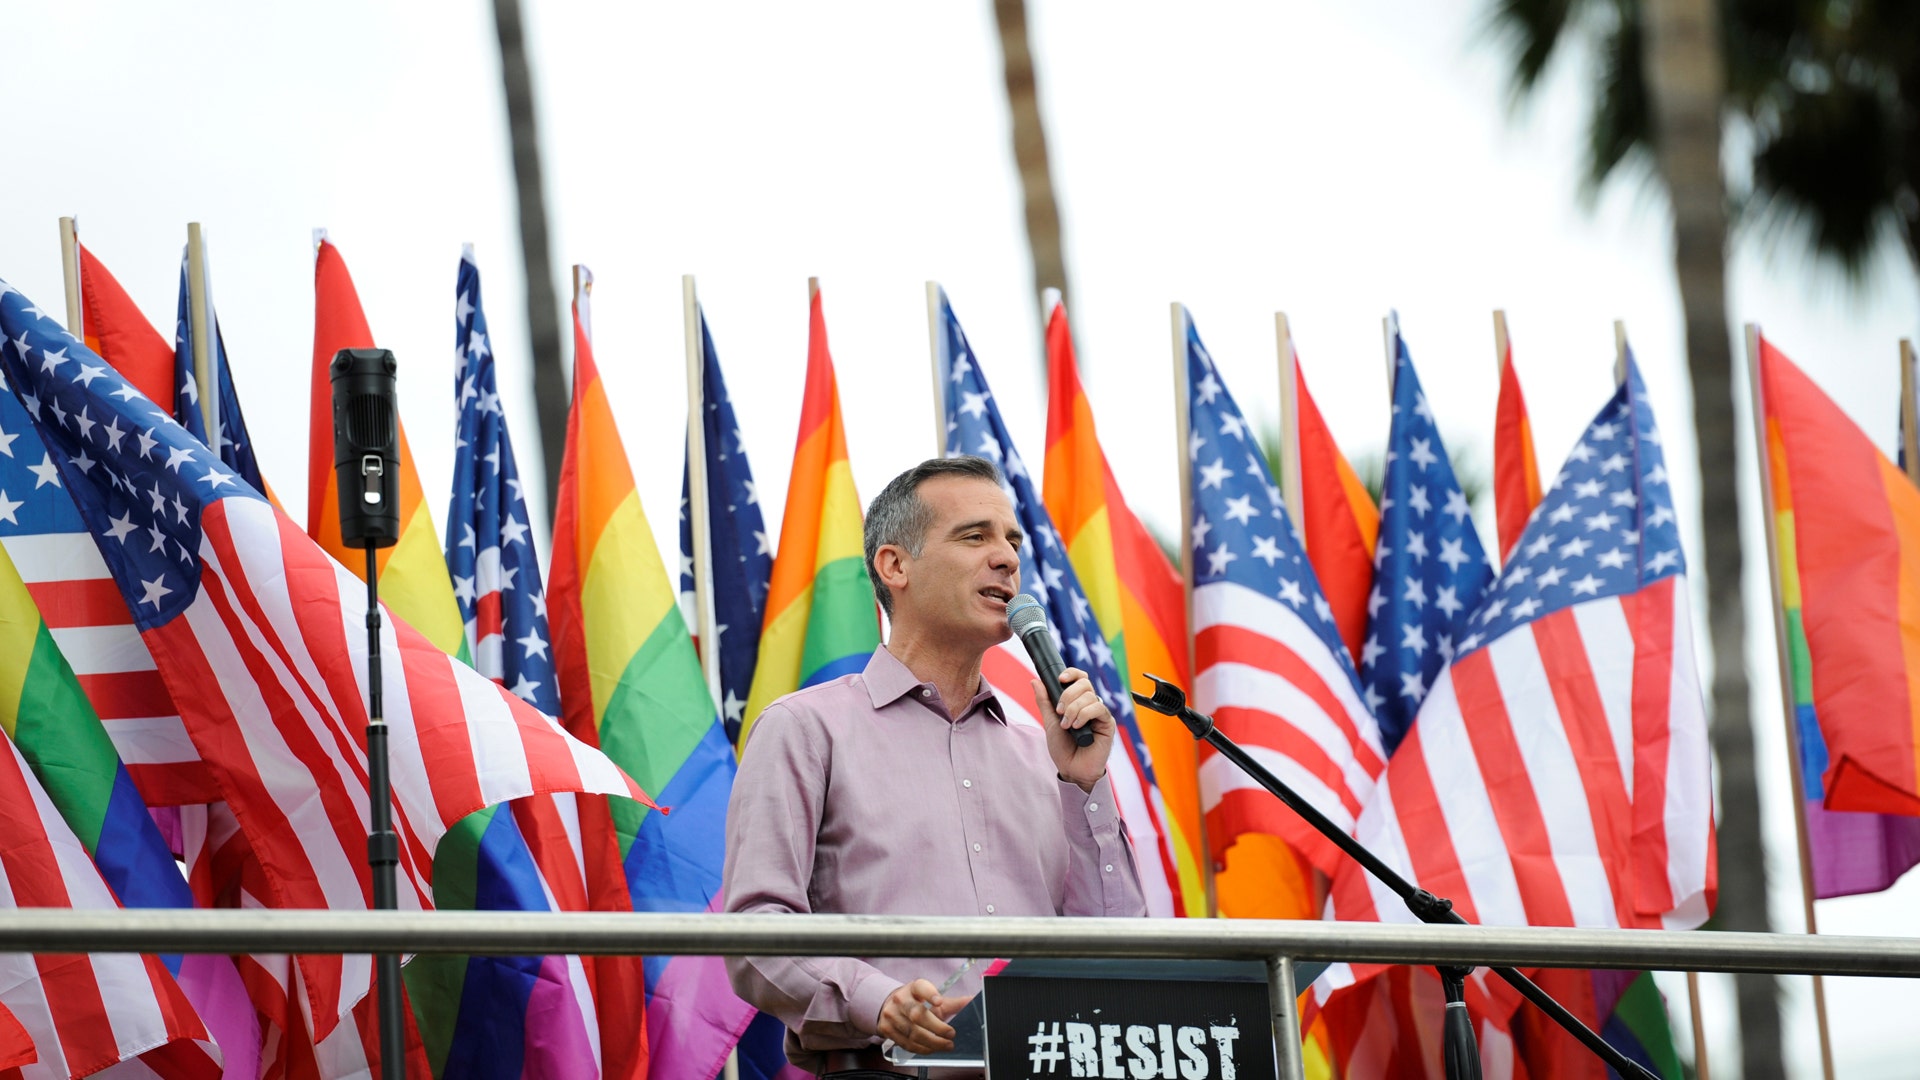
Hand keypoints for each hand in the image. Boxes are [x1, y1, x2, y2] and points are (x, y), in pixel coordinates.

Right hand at [876, 979, 957, 1054]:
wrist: (888, 1007)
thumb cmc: (914, 1002)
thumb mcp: (931, 999)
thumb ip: (952, 1003)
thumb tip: (972, 1001)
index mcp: (913, 988)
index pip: (920, 987)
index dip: (929, 993)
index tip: (939, 1001)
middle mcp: (900, 1000)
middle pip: (917, 1014)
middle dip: (937, 1027)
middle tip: (951, 1034)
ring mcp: (892, 1015)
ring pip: (912, 1032)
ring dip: (932, 1042)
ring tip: (946, 1045)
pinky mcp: (887, 1029)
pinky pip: (906, 1043)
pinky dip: (921, 1049)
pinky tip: (932, 1049)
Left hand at [1032, 667, 1112, 790]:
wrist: (1072, 769)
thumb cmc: (1063, 748)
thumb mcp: (1049, 721)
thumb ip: (1044, 701)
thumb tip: (1035, 681)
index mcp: (1078, 701)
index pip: (1080, 678)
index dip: (1071, 673)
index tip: (1060, 679)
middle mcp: (1090, 704)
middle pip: (1085, 683)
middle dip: (1068, 695)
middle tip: (1059, 711)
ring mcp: (1099, 713)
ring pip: (1089, 696)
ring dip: (1073, 709)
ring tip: (1066, 725)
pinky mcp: (1107, 723)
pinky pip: (1098, 708)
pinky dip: (1084, 715)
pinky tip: (1077, 727)